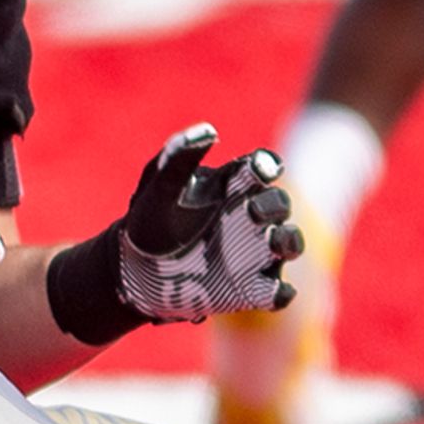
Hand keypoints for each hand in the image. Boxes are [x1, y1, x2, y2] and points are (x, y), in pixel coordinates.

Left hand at [43, 126, 303, 345]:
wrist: (134, 270)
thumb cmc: (149, 219)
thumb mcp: (158, 185)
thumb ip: (180, 156)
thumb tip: (208, 131)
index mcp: (233, 185)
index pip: (261, 169)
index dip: (267, 166)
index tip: (261, 170)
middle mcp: (250, 216)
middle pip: (279, 204)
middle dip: (273, 206)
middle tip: (252, 210)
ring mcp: (254, 252)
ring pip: (289, 243)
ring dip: (288, 241)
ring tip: (273, 242)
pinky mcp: (252, 287)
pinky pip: (278, 291)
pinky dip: (281, 292)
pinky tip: (273, 291)